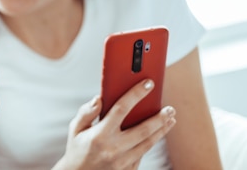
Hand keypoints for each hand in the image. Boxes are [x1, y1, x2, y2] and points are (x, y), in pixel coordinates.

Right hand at [53, 79, 176, 169]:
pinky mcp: (128, 169)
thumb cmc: (77, 150)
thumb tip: (99, 99)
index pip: (121, 109)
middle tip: (170, 108)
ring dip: (162, 130)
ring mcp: (122, 161)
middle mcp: (113, 148)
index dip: (136, 95)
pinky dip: (152, 142)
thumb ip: (86, 112)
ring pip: (148, 143)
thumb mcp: (76, 129)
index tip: (148, 84)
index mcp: (99, 135)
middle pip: (143, 129)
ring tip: (171, 119)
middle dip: (159, 117)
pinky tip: (158, 133)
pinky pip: (143, 154)